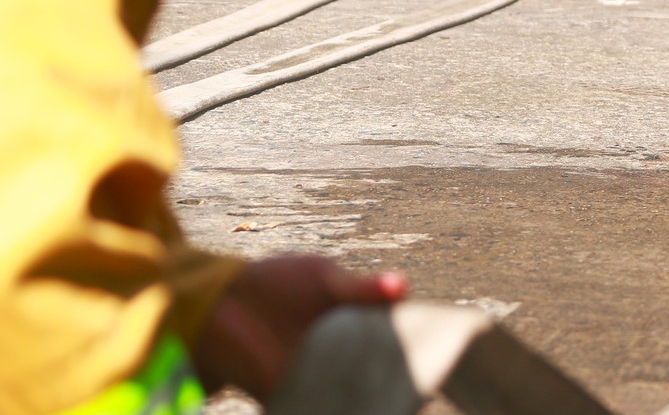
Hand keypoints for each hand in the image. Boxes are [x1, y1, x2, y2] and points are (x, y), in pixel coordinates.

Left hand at [193, 256, 407, 398]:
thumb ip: (360, 289)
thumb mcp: (322, 278)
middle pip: (377, 370)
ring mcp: (316, 375)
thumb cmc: (276, 283)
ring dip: (368, 398)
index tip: (438, 350)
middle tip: (421, 386)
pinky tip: (350, 407)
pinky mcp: (287, 393)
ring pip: (350, 392)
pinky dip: (327, 407)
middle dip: (396, 378)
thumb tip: (404, 287)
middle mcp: (341, 353)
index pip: (394, 338)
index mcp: (356, 322)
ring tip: (394, 404)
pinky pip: (311, 406)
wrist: (218, 302)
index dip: (416, 345)